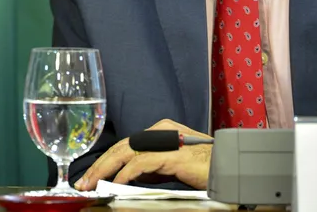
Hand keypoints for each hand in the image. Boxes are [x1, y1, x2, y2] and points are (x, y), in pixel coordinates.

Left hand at [75, 119, 211, 190]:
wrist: (232, 169)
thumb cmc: (206, 169)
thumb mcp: (170, 168)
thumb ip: (151, 168)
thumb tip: (129, 176)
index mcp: (159, 132)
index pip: (124, 146)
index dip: (105, 161)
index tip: (91, 177)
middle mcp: (159, 132)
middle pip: (121, 148)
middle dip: (99, 166)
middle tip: (83, 183)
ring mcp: (165, 141)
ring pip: (126, 153)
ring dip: (106, 170)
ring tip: (93, 184)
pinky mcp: (172, 154)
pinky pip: (142, 163)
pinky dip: (126, 174)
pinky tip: (116, 184)